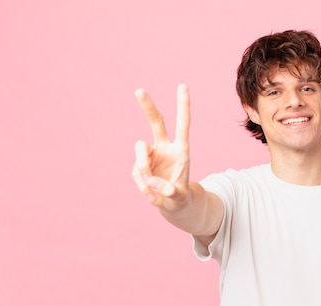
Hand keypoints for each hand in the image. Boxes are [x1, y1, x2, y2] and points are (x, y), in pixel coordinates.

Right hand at [132, 84, 190, 210]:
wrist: (170, 203)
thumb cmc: (179, 195)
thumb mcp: (180, 196)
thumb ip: (170, 191)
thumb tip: (154, 184)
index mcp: (181, 149)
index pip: (182, 124)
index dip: (183, 106)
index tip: (182, 86)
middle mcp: (165, 147)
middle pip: (156, 122)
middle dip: (148, 106)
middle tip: (139, 90)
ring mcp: (150, 155)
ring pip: (140, 151)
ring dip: (144, 168)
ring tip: (152, 187)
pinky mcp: (139, 165)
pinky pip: (137, 172)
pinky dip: (143, 185)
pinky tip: (151, 193)